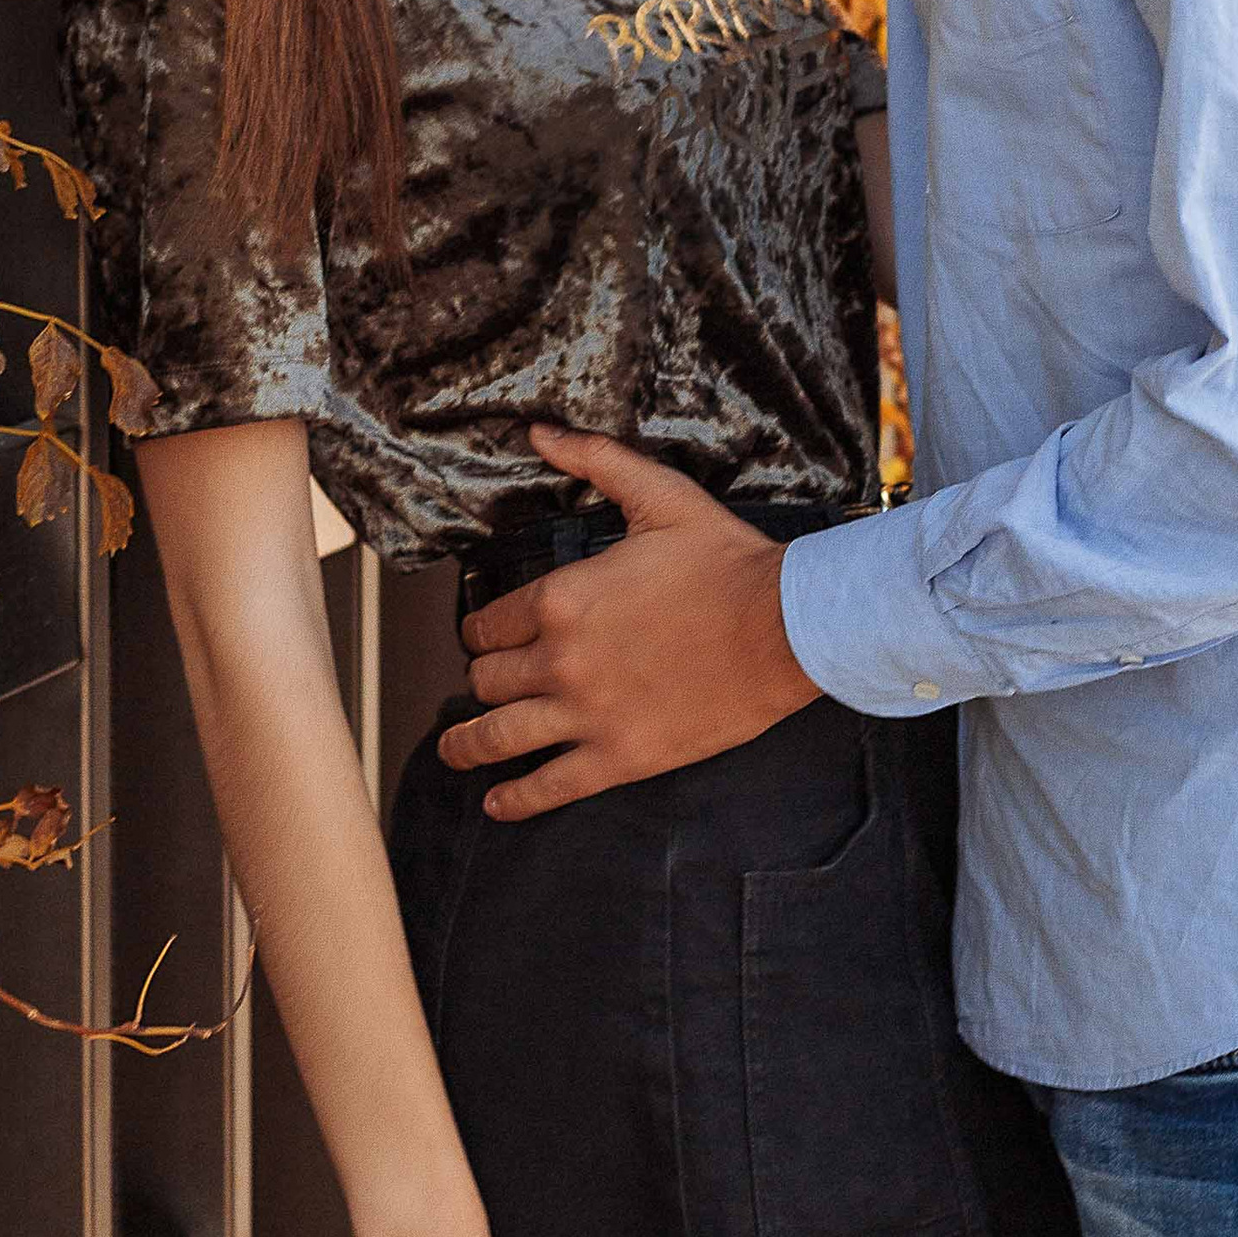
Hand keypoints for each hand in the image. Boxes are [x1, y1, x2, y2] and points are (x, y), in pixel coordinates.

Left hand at [438, 427, 820, 816]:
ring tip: (453, 750)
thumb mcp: (659, 496)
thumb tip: (539, 432)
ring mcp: (587, 714)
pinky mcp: (619, 758)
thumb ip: (594, 461)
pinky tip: (498, 804)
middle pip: (488, 680)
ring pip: (499, 736)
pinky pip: (548, 788)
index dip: (481, 631)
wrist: (784, 627)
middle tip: (486, 683)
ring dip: (467, 744)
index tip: (484, 637)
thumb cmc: (726, 561)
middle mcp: (561, 660)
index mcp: (562, 598)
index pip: (489, 624)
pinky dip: (515, 800)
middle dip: (483, 680)